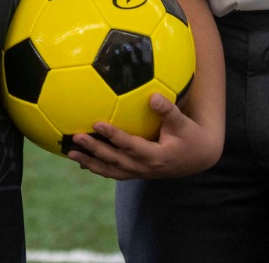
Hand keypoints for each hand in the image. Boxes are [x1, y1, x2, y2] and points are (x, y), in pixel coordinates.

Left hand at [65, 93, 222, 180]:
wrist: (197, 158)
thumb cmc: (190, 136)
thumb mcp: (183, 122)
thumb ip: (168, 110)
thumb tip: (153, 96)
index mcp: (156, 156)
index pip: (130, 146)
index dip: (113, 136)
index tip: (97, 123)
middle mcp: (145, 168)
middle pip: (115, 160)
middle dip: (94, 150)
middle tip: (75, 137)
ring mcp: (140, 172)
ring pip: (111, 170)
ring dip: (90, 162)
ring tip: (70, 153)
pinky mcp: (136, 173)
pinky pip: (114, 172)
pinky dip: (98, 167)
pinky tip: (82, 161)